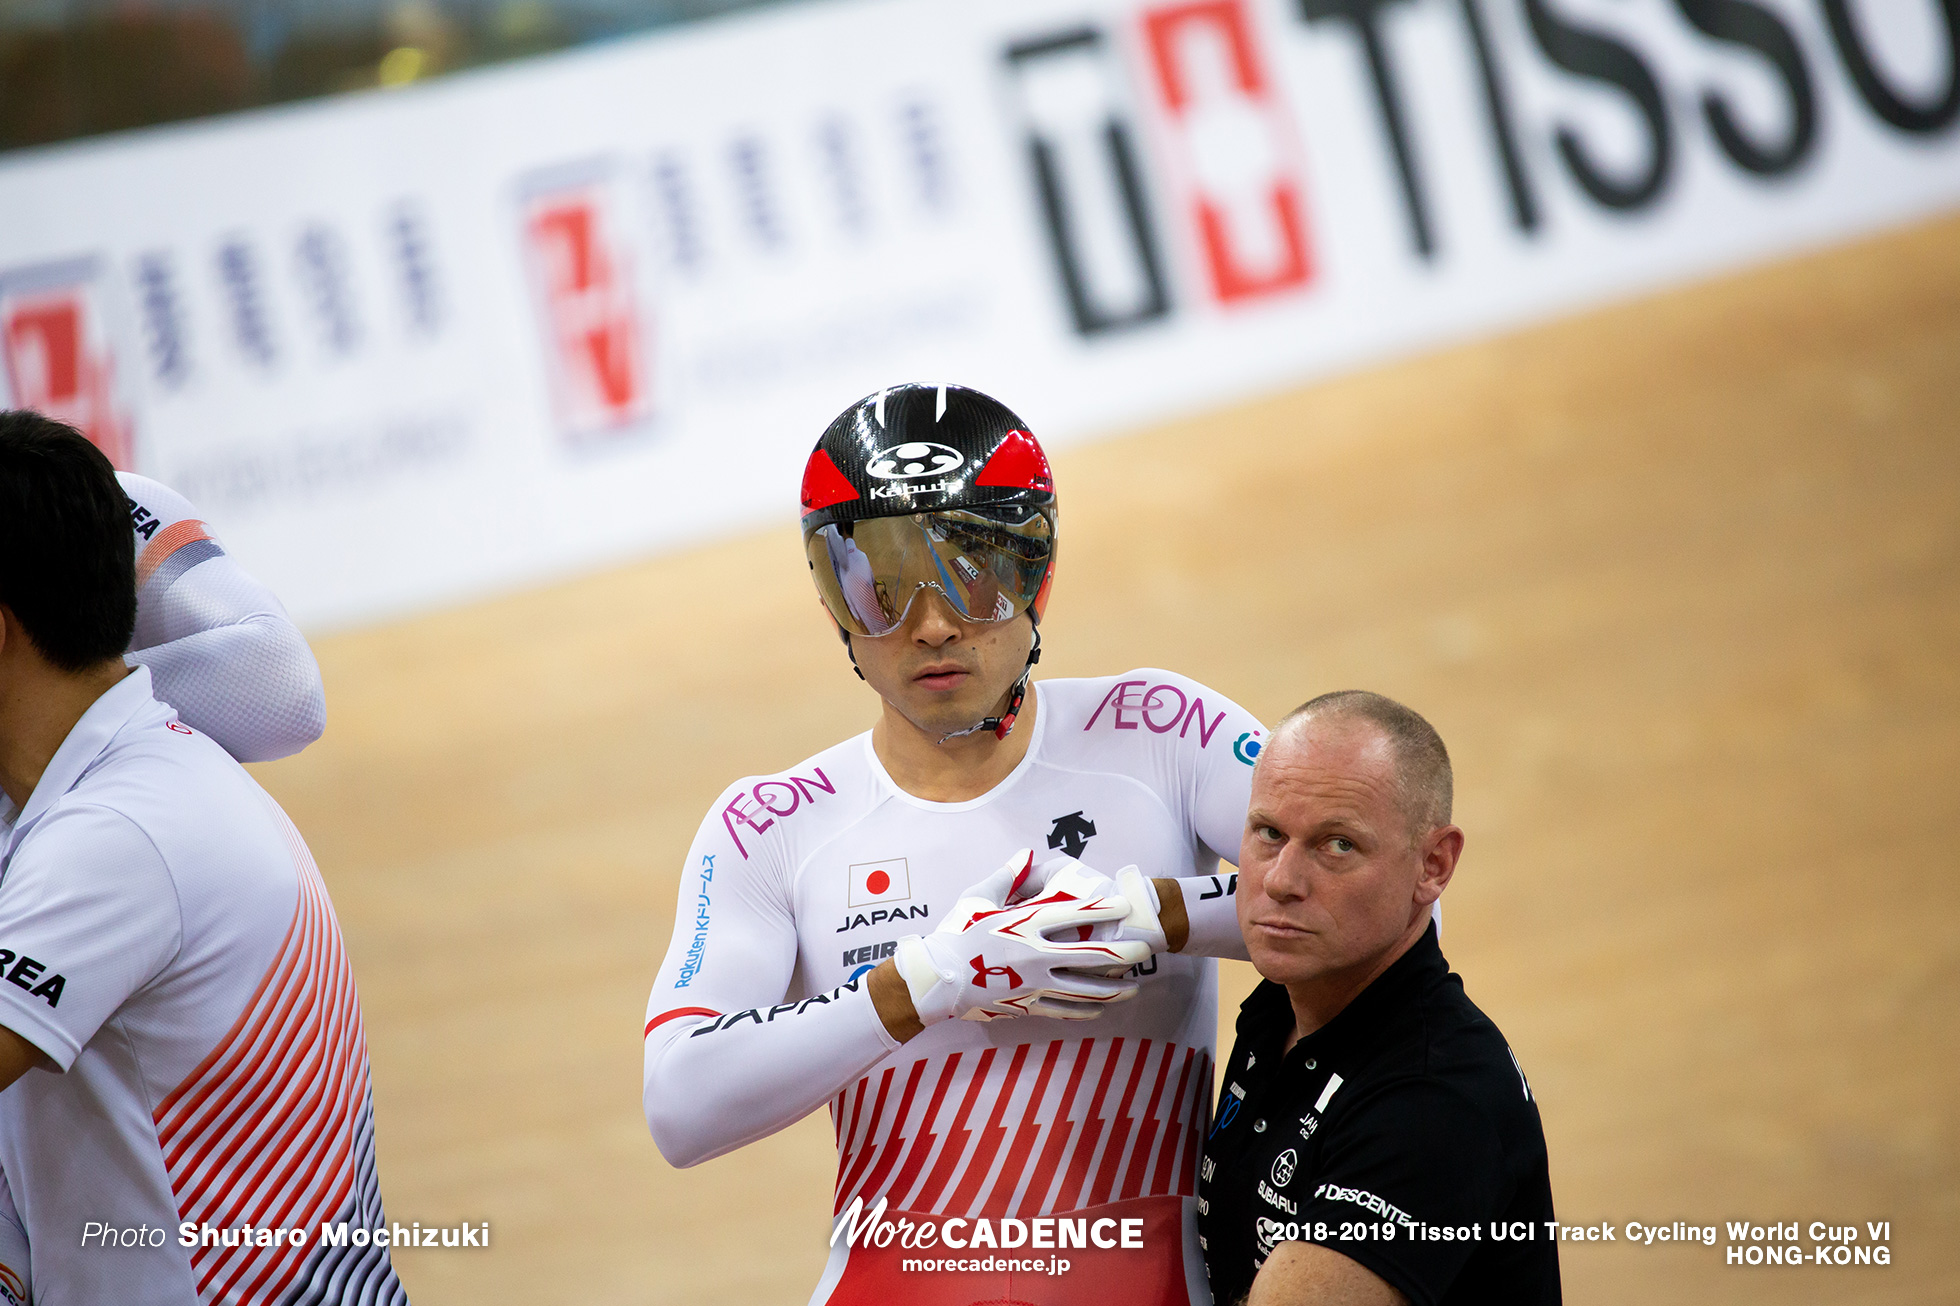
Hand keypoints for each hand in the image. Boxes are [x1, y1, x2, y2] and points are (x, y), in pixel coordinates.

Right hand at [894, 850, 1151, 1022]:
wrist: (936, 981)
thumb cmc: (954, 933)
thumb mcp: (976, 897)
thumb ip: (1005, 876)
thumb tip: (1025, 853)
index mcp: (1023, 924)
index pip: (1072, 913)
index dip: (1103, 907)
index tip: (1126, 903)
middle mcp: (1034, 954)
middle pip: (1089, 954)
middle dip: (1121, 952)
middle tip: (1144, 948)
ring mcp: (1032, 984)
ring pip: (1083, 989)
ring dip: (1112, 989)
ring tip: (1133, 987)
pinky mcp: (1026, 1005)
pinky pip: (1064, 1009)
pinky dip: (1086, 1008)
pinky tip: (1101, 1007)